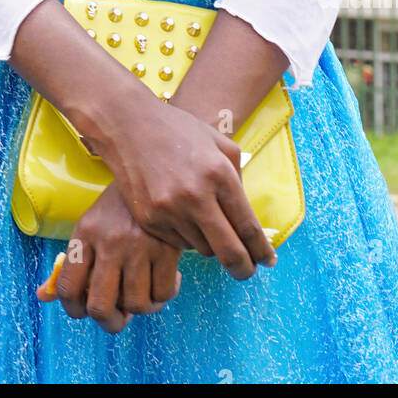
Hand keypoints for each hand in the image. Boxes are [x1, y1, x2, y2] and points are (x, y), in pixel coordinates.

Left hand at [36, 182, 181, 334]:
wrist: (155, 171)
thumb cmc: (117, 209)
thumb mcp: (89, 228)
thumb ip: (69, 264)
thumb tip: (42, 296)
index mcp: (84, 234)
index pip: (67, 288)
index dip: (74, 309)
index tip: (85, 310)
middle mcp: (109, 241)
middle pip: (100, 307)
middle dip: (109, 322)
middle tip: (118, 317)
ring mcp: (139, 246)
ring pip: (136, 305)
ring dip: (141, 308)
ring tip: (143, 293)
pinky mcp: (166, 248)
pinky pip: (163, 294)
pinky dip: (162, 295)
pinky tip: (162, 280)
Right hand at [90, 99, 277, 279]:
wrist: (129, 126)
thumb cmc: (179, 131)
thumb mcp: (219, 143)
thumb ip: (238, 178)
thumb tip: (246, 218)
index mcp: (218, 174)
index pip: (248, 227)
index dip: (261, 250)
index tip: (268, 260)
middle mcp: (195, 195)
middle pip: (229, 252)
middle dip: (244, 268)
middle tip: (247, 271)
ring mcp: (169, 210)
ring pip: (203, 250)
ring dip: (211, 245)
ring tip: (206, 224)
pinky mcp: (149, 219)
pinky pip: (178, 243)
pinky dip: (187, 237)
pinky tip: (182, 217)